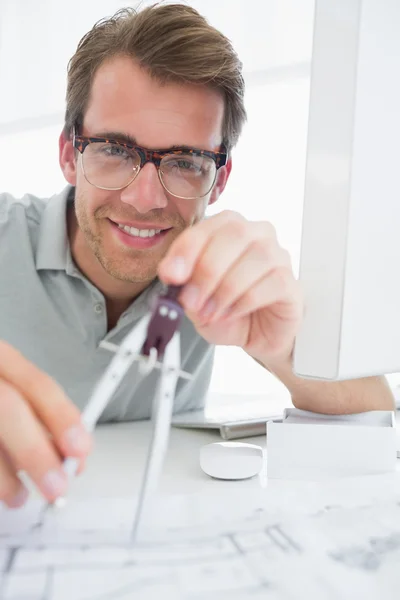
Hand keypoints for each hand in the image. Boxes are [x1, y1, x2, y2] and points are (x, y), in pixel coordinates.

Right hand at [0, 342, 91, 508]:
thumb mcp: (12, 390)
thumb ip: (38, 416)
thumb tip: (68, 455)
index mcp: (1, 359)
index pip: (37, 384)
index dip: (62, 417)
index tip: (80, 449)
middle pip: (8, 409)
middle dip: (35, 452)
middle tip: (56, 486)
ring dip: (5, 477)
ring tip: (18, 497)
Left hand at [158, 210, 302, 362]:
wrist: (256, 337)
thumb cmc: (227, 311)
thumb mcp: (194, 299)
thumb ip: (182, 283)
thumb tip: (172, 273)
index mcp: (228, 229)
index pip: (207, 227)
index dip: (186, 250)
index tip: (171, 275)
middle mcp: (257, 234)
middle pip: (234, 234)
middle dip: (207, 270)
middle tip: (191, 301)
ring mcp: (279, 256)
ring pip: (256, 257)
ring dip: (226, 289)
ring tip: (210, 313)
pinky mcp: (291, 282)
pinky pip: (272, 283)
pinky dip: (245, 301)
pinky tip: (231, 313)